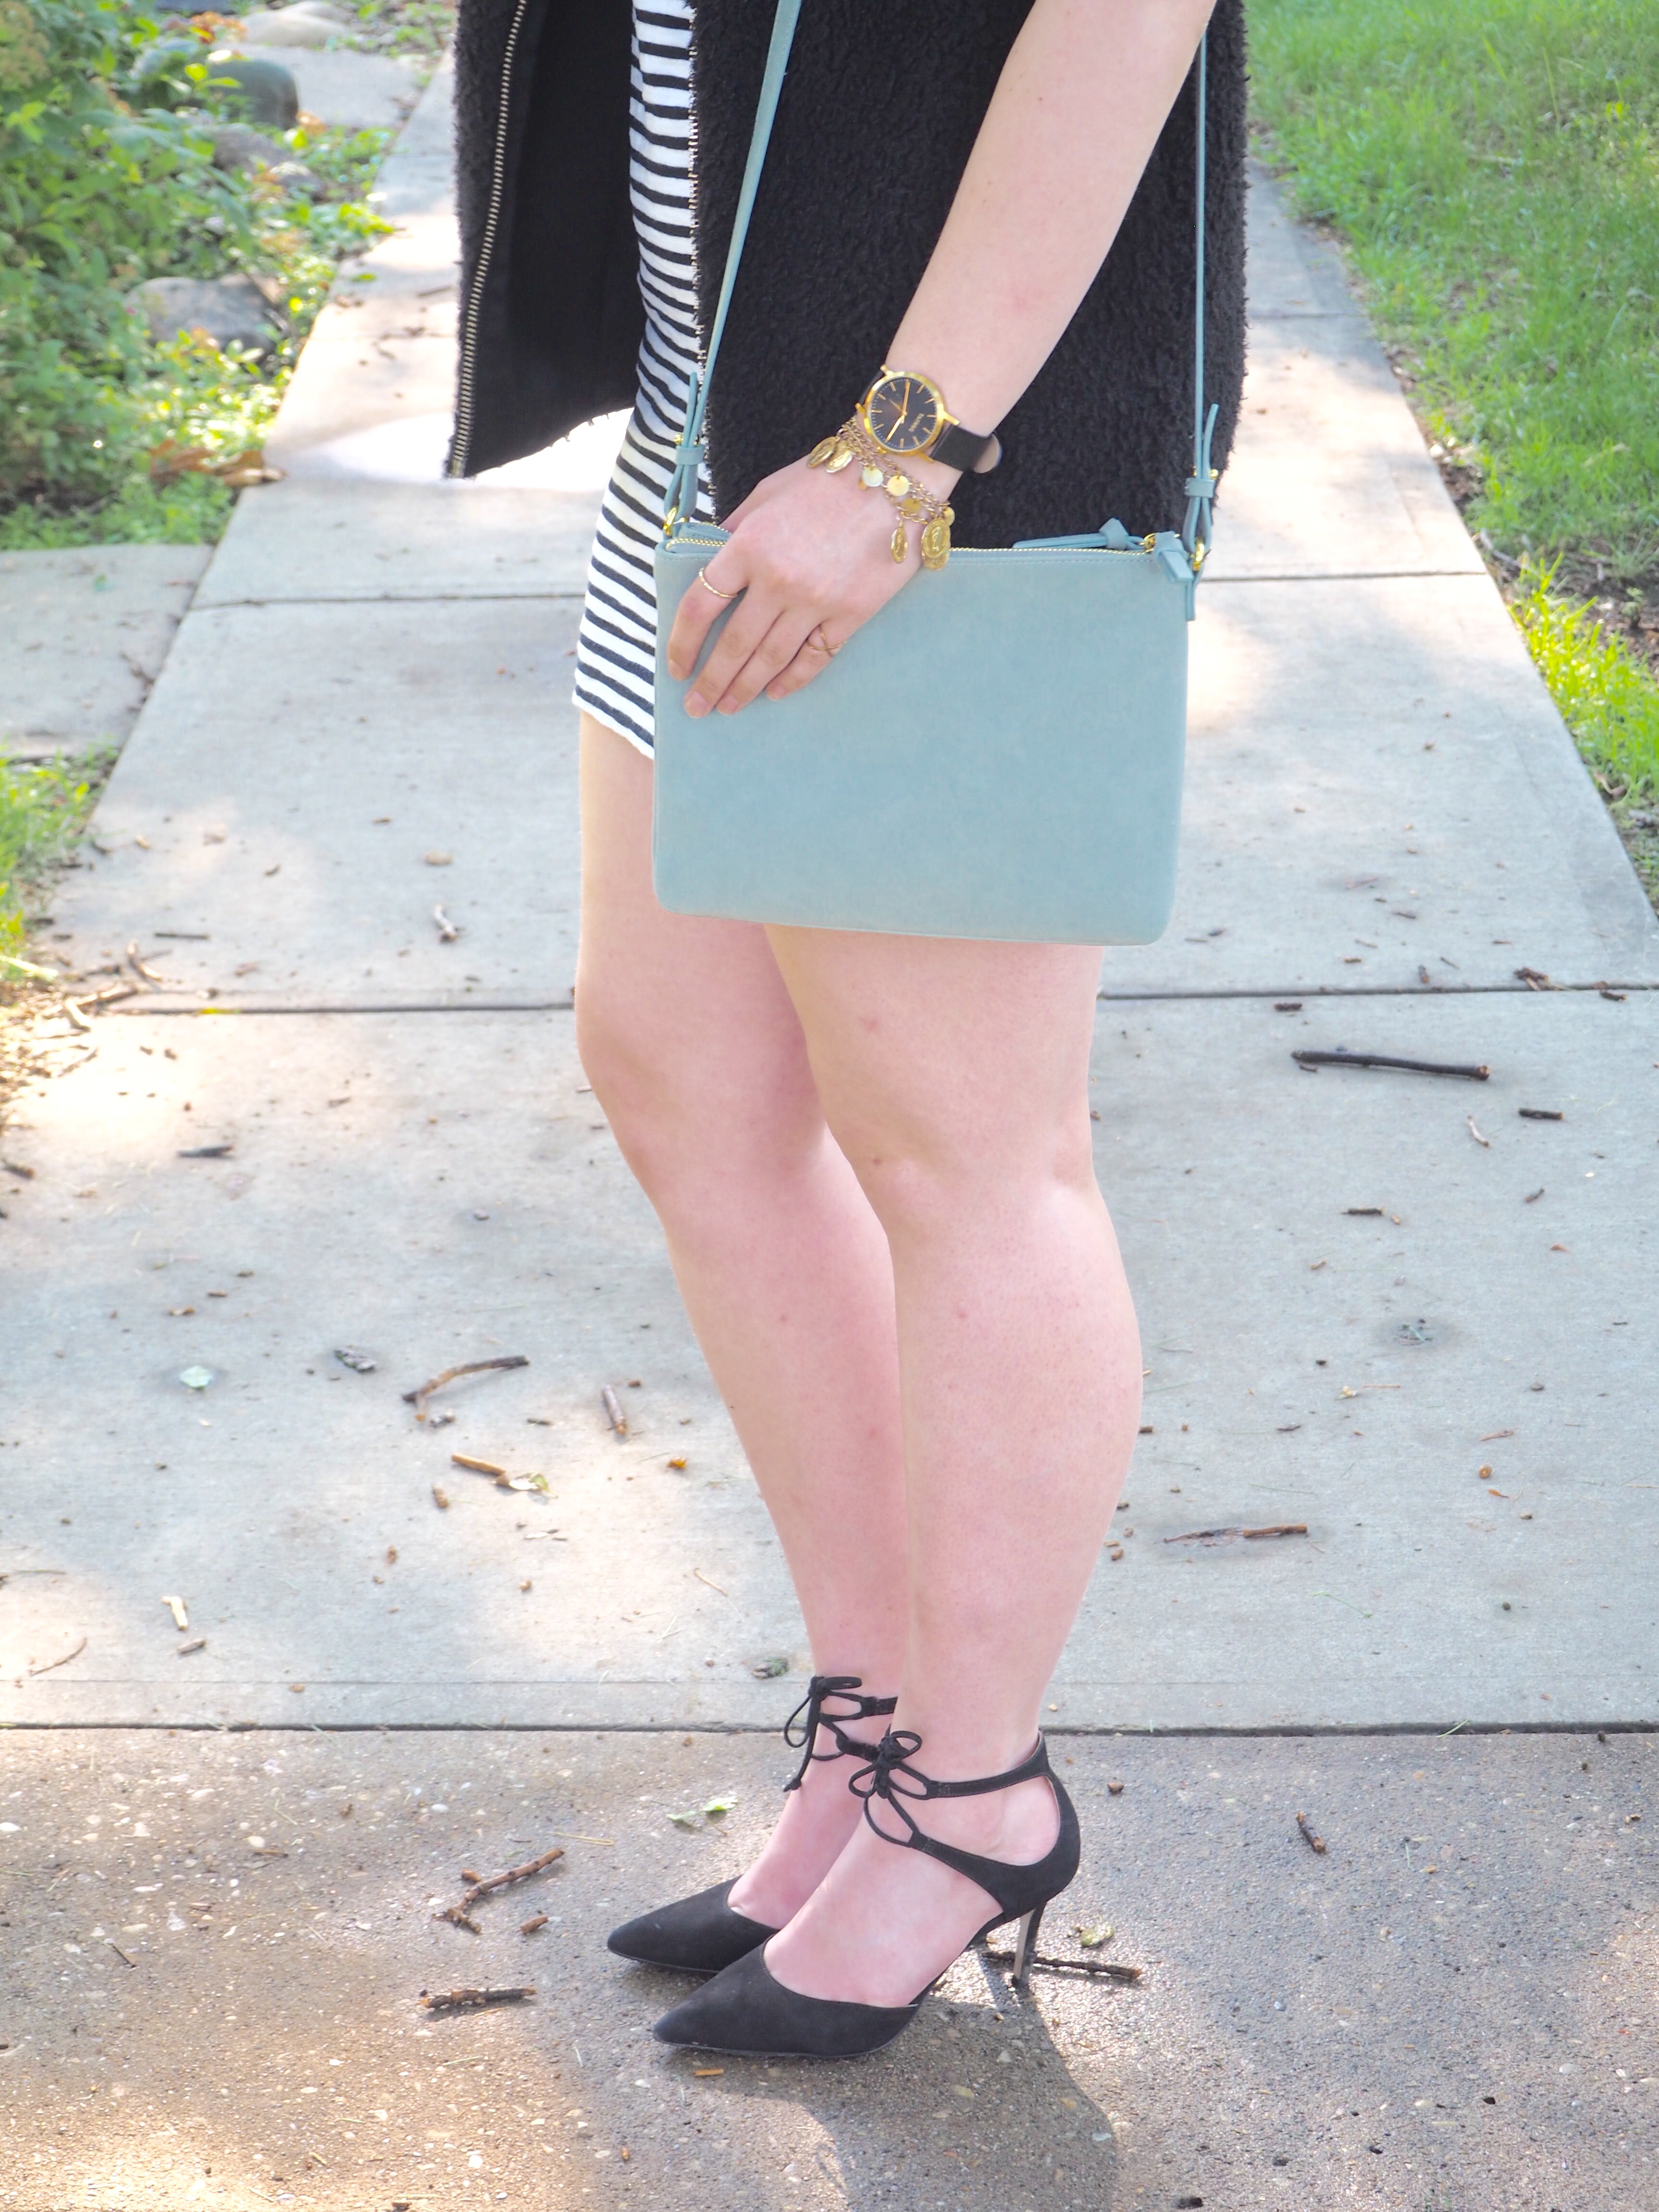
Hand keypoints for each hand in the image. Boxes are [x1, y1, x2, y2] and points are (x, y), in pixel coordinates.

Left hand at [665, 453, 956, 715]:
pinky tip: (775, 692)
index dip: (682, 643)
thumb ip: (734, 532)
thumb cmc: (827, 479)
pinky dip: (793, 679)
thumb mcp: (766, 494)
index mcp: (748, 545)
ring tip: (729, 708)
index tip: (676, 667)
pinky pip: (815, 657)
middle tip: (696, 707)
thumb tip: (708, 563)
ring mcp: (816, 601)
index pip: (700, 606)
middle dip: (710, 682)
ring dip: (745, 688)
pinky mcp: (851, 614)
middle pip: (733, 645)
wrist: (896, 478)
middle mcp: (778, 580)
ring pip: (771, 659)